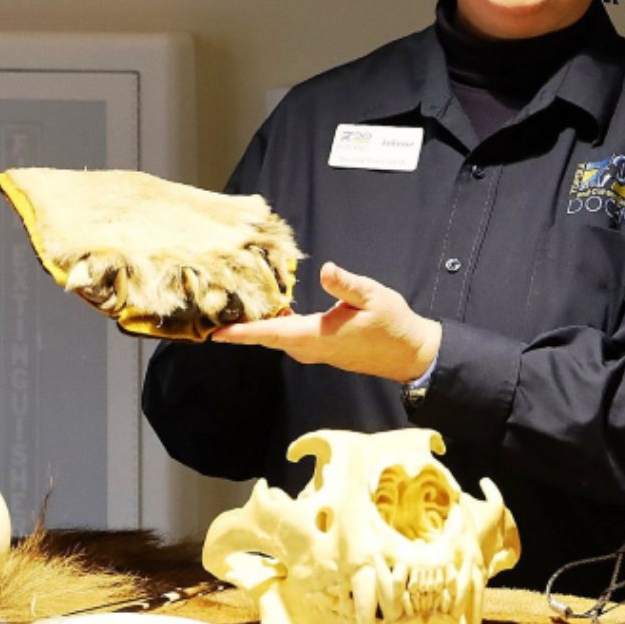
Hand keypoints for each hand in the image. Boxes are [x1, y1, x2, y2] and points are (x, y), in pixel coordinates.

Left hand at [212, 262, 441, 383]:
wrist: (410, 354)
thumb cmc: (393, 325)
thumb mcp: (374, 296)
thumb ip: (347, 284)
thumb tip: (325, 269)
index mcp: (320, 335)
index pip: (274, 333)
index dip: (244, 333)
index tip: (217, 334)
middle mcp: (313, 348)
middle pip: (269, 339)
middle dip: (242, 331)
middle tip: (215, 319)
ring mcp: (318, 352)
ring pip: (279, 340)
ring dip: (258, 330)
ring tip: (236, 315)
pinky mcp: (324, 350)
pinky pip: (291, 340)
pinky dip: (275, 330)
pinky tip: (272, 315)